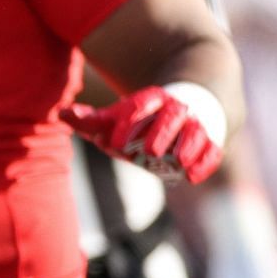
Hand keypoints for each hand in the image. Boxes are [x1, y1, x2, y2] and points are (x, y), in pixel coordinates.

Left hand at [63, 84, 224, 182]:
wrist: (179, 121)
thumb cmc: (139, 126)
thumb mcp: (115, 122)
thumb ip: (91, 120)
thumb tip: (64, 113)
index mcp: (151, 100)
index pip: (140, 104)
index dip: (129, 121)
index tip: (115, 143)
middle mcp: (176, 109)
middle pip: (173, 114)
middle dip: (163, 131)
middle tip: (150, 150)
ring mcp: (195, 125)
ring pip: (197, 129)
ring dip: (189, 144)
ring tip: (177, 161)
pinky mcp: (210, 144)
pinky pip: (213, 150)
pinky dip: (205, 163)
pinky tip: (192, 177)